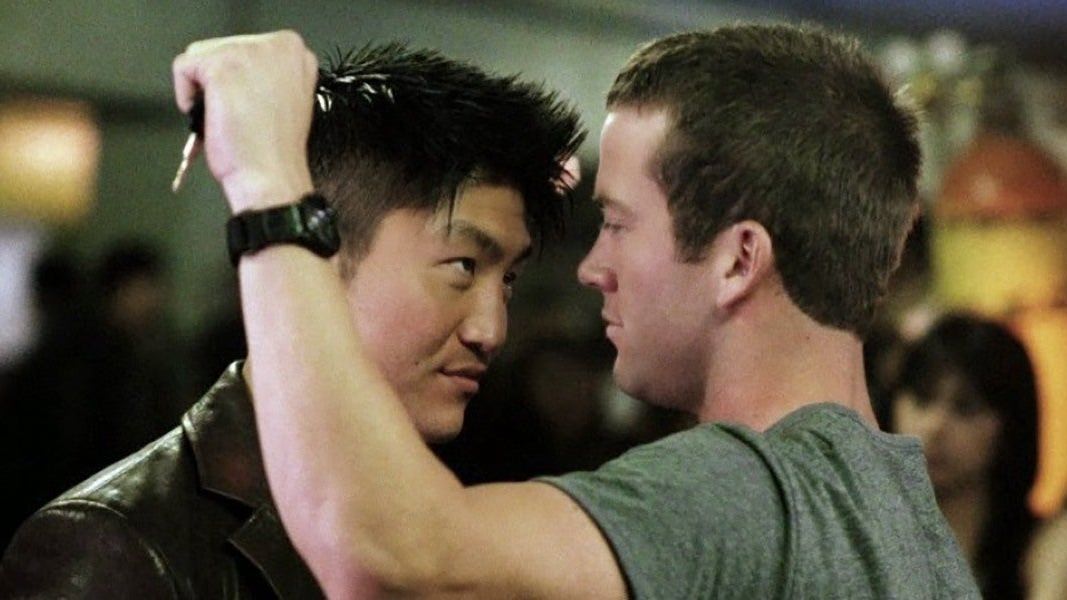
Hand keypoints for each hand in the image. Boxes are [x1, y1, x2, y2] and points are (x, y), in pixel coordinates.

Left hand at [172, 31, 318, 212]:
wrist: (271, 176)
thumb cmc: (275, 149)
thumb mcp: (283, 96)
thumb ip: (265, 72)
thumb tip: (238, 67)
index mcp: (294, 51)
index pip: (244, 47)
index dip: (239, 78)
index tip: (249, 102)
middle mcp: (276, 45)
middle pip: (221, 46)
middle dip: (220, 82)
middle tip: (239, 114)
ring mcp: (249, 53)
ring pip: (201, 55)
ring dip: (205, 89)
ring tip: (228, 115)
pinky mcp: (222, 67)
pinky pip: (183, 68)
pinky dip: (186, 96)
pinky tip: (212, 117)